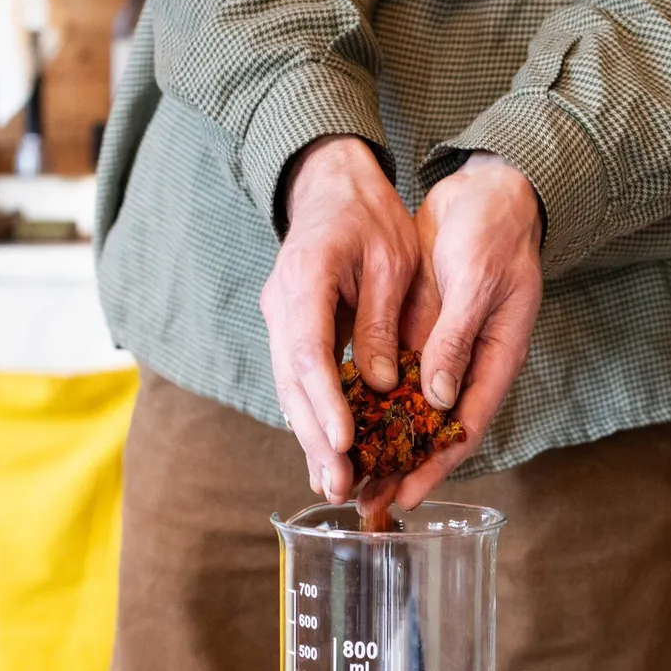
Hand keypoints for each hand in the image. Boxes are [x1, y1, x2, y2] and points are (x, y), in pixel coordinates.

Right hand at [261, 135, 418, 502]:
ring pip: (289, 388)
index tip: (345, 441)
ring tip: (333, 486)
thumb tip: (377, 383)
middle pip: (291, 382)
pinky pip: (297, 380)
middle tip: (338, 486)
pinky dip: (312, 417)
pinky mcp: (289, 328)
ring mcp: (278, 317)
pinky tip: (328, 454)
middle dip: (315, 438)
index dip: (325, 402)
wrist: (330, 185)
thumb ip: (382, 320)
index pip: (309, 351)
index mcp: (306, 278)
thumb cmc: (369, 215)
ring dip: (310, 438)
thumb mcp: (392, 259)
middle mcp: (281, 303)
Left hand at [382, 152, 542, 510]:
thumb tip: (437, 397)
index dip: (435, 466)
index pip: (465, 426)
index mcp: (496, 357)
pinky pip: (395, 378)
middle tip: (365, 503)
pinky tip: (344, 421)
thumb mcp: (476, 281)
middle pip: (434, 431)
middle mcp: (469, 364)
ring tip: (348, 475)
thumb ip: (456, 338)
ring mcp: (444, 350)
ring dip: (382, 443)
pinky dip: (373, 403)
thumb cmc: (493, 232)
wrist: (486, 192)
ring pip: (410, 411)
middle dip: (401, 469)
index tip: (407, 496)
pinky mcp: (422, 332)